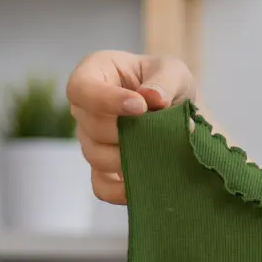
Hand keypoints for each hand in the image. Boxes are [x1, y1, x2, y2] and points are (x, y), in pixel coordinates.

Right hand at [65, 52, 195, 204]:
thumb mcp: (174, 72)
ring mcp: (90, 140)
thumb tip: (153, 98)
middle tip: (159, 130)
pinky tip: (146, 181)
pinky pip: (101, 186)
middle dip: (127, 130)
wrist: (181, 115)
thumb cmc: (170, 85)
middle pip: (91, 126)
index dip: (105, 99)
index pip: (80, 88)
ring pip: (96, 156)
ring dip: (129, 156)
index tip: (140, 106)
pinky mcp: (102, 169)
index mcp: (95, 73)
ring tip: (159, 150)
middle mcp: (85, 108)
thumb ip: (165, 80)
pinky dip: (122, 189)